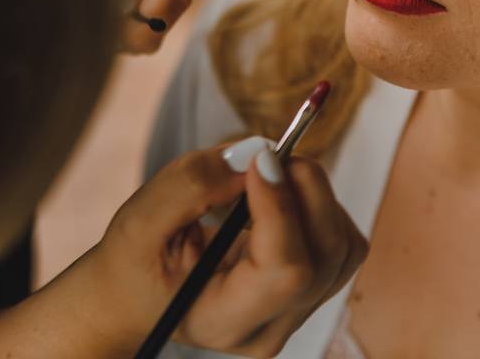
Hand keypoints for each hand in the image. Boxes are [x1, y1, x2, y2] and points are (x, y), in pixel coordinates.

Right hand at [91, 137, 368, 356]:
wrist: (135, 298)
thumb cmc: (134, 263)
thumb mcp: (141, 221)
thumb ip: (194, 184)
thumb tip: (260, 151)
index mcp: (223, 321)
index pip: (284, 270)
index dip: (281, 206)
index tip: (260, 158)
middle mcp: (269, 328)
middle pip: (327, 253)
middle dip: (308, 189)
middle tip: (271, 154)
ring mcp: (294, 314)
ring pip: (344, 246)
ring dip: (316, 196)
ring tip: (271, 177)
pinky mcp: (308, 292)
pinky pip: (342, 243)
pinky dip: (320, 207)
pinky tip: (281, 199)